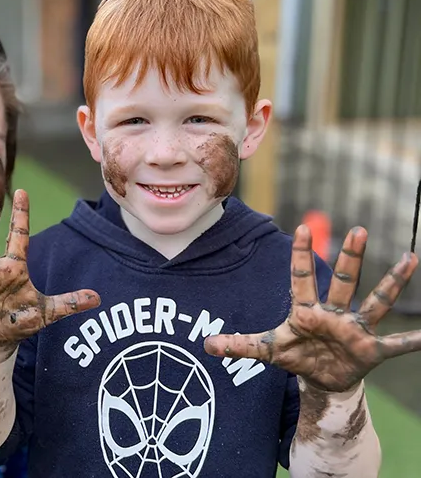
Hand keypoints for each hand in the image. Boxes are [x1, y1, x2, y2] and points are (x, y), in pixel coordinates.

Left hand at [204, 224, 418, 391]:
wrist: (320, 379)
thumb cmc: (295, 356)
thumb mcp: (267, 351)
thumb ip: (239, 345)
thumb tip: (206, 345)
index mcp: (307, 310)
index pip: (302, 277)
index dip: (303, 254)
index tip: (302, 227)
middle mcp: (334, 313)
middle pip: (343, 279)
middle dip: (350, 256)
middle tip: (357, 228)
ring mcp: (355, 329)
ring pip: (376, 301)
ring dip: (392, 282)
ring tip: (409, 257)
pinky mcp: (370, 350)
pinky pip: (396, 344)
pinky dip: (413, 340)